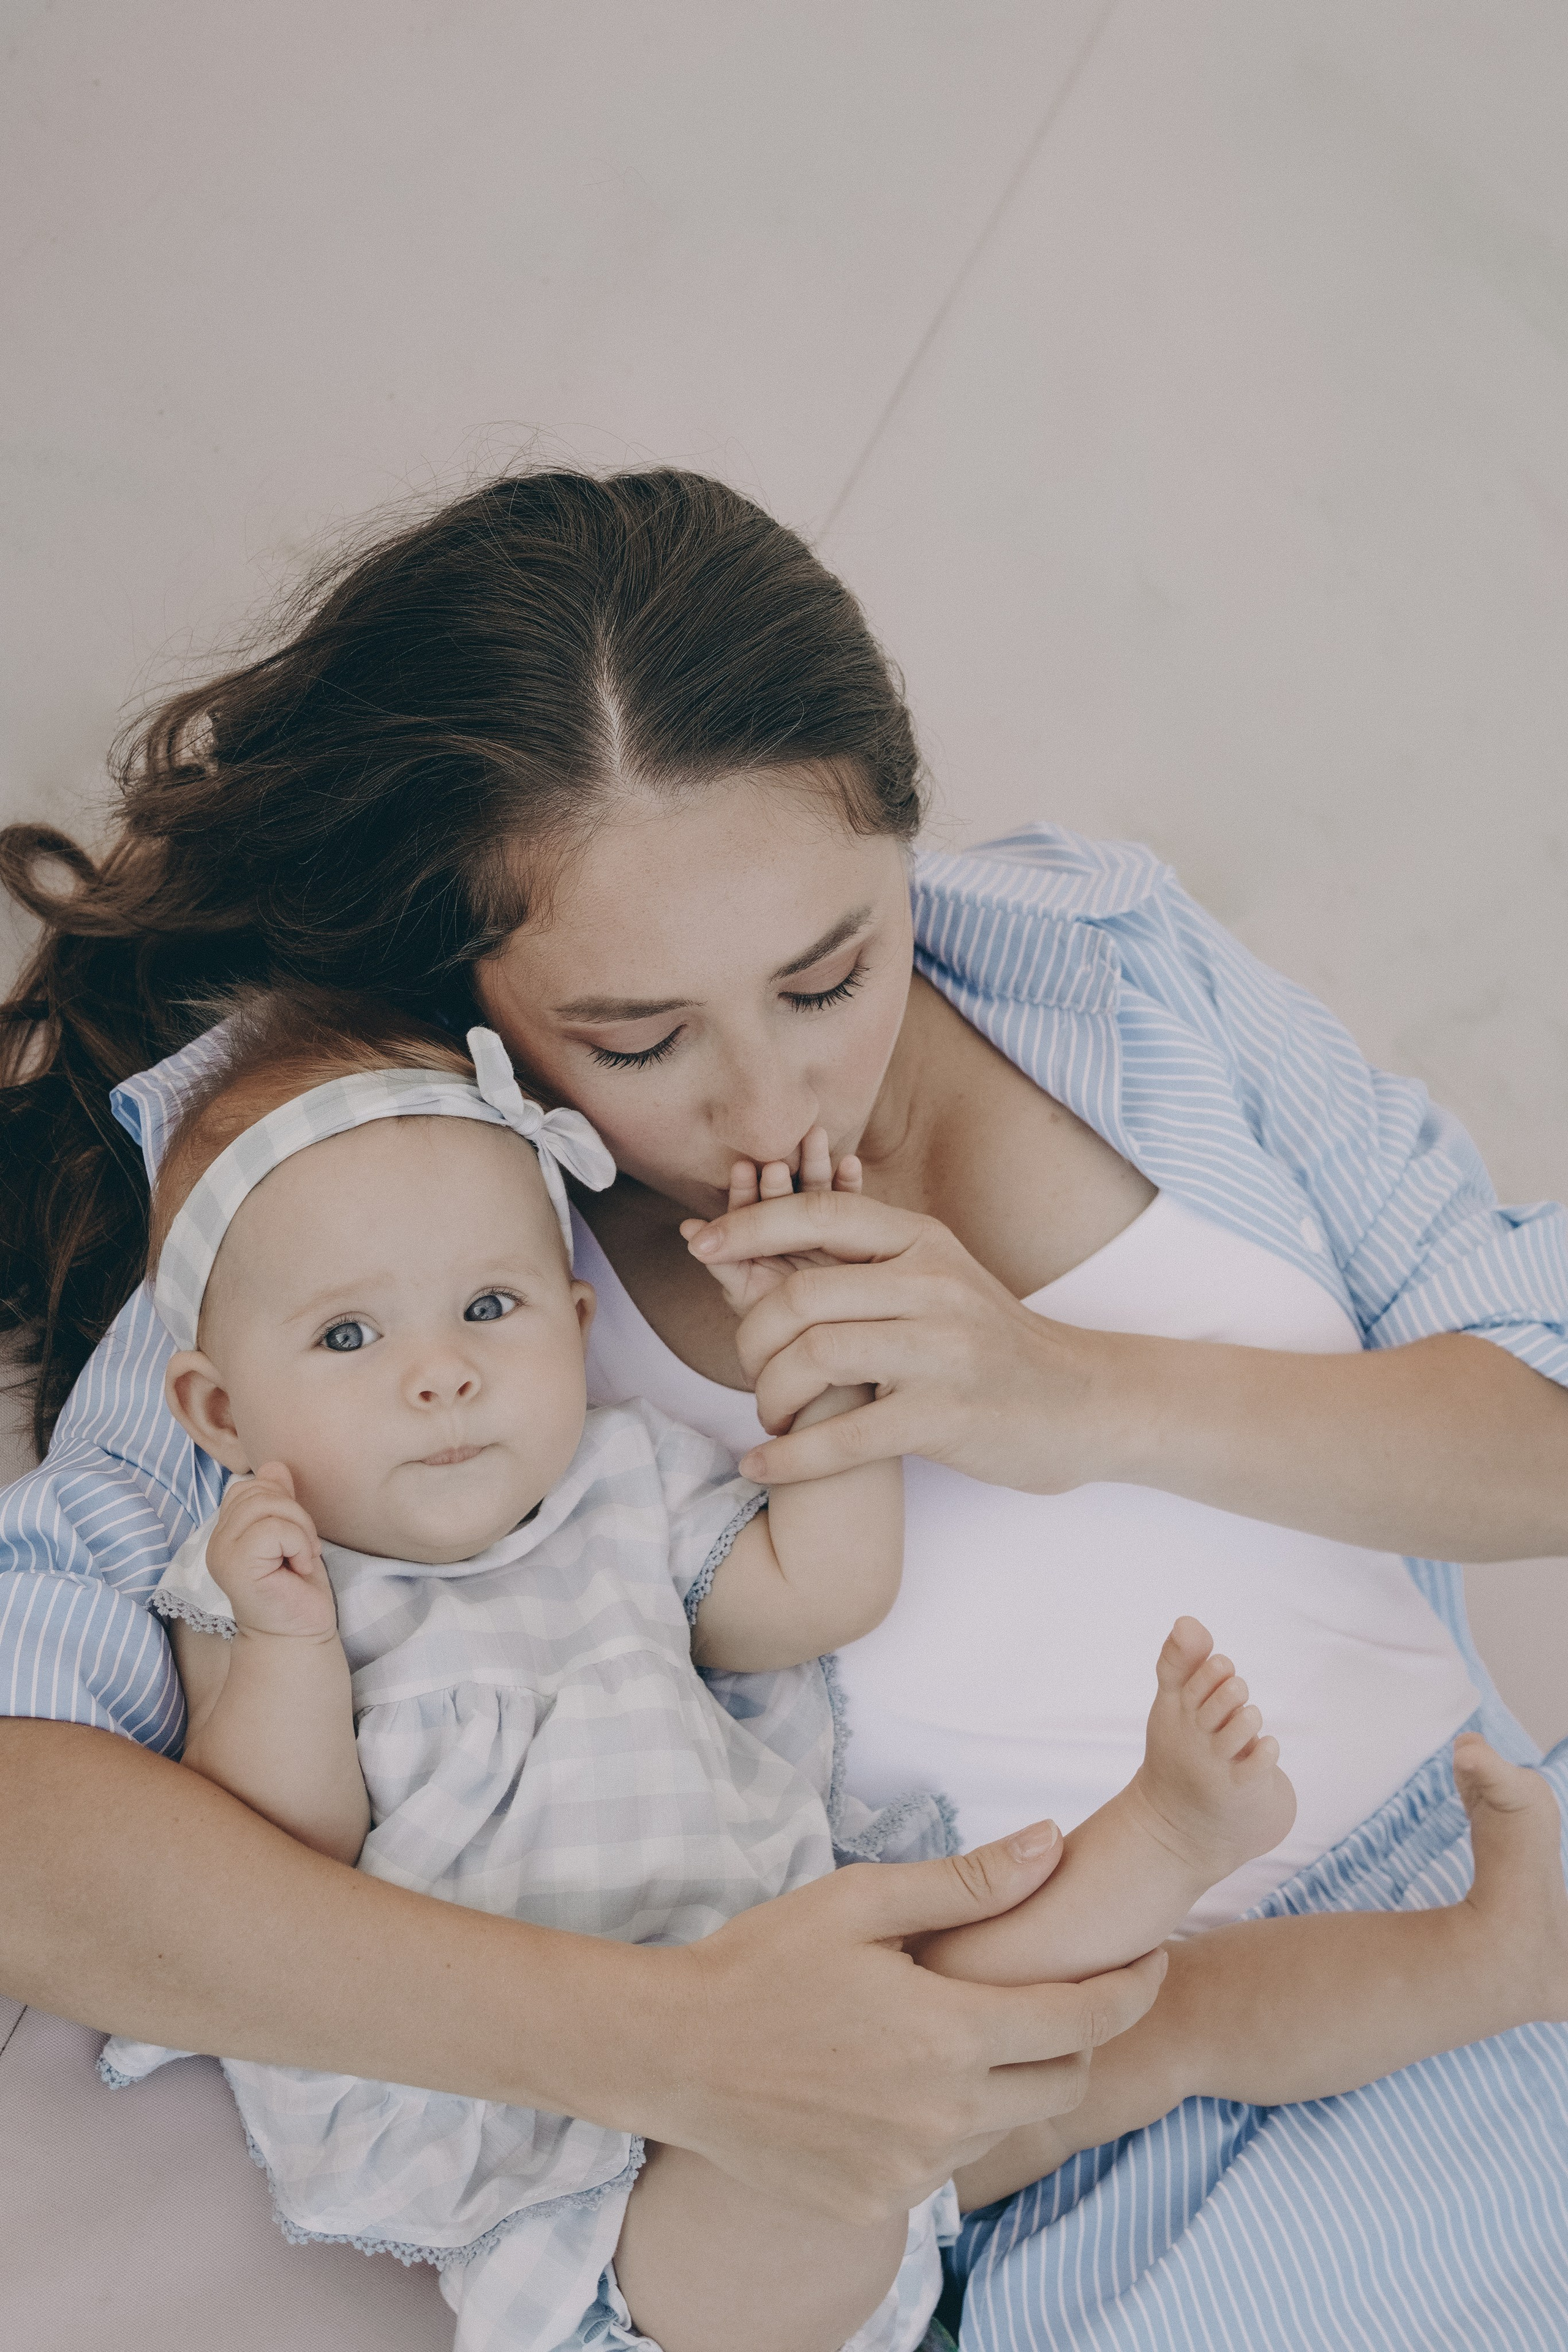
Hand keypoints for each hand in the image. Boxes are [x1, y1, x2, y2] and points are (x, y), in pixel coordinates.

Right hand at [207, 1463, 337, 1639]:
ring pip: (267, 1505)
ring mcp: (222, 1553)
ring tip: (299, 1559)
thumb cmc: (296, 1589)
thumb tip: (274, 1466)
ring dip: (299, 1530)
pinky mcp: (235, 1566)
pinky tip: (297, 1570)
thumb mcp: (292, 1534)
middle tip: (302, 1550)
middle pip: (259, 1490)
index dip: (281, 1503)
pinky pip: (273, 1529)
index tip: (295, 1539)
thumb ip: (279, 1501)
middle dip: (295, 1514)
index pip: (249, 1487)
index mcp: (227, 1531)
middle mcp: (217, 1540)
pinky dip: (298, 1544)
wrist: (298, 1635)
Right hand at [648, 1821, 1166, 2220]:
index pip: (1082, 2019)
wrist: (672, 2051)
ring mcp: (909, 2169)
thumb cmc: (764, 1960)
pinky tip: (911, 2076)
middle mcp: (943, 2115)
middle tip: (1064, 1990)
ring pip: (1007, 2122)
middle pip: (1062, 2080)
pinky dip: (953, 2118)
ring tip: (972, 2026)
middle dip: (1080, 2033)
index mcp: (950, 2035)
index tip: (1153, 1959)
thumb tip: (1053, 1842)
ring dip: (1011, 2076)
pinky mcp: (875, 2201)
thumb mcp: (863, 1899)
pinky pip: (946, 2161)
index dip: (1131, 1988)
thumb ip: (970, 1882)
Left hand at [680, 1126, 863, 1319]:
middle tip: (779, 1160)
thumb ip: (724, 1263)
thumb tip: (689, 1230)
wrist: (823, 1354)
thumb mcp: (748, 1295)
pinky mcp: (858, 1237)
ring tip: (816, 1138)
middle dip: (782, 1175)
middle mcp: (790, 1230)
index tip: (742, 1170)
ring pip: (819, 1192)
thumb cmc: (778, 1329)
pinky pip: (856, 1207)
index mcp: (760, 1239)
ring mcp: (825, 1232)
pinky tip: (851, 1165)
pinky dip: (851, 1184)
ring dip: (817, 1165)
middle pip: (785, 1194)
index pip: (751, 1208)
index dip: (746, 1190)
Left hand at [682, 1188, 1111, 1489]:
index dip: (750, 1226)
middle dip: (751, 1339)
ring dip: (770, 1397)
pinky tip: (761, 1465)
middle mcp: (934, 1285)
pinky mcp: (946, 1416)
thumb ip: (863, 1260)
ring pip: (815, 1359)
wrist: (1084, 1401)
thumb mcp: (936, 1277)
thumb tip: (757, 1235)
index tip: (700, 1245)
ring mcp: (943, 1351)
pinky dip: (789, 1458)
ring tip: (771, 1418)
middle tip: (750, 1372)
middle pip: (802, 1296)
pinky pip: (843, 1437)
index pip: (820, 1214)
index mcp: (924, 1241)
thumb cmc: (990, 1341)